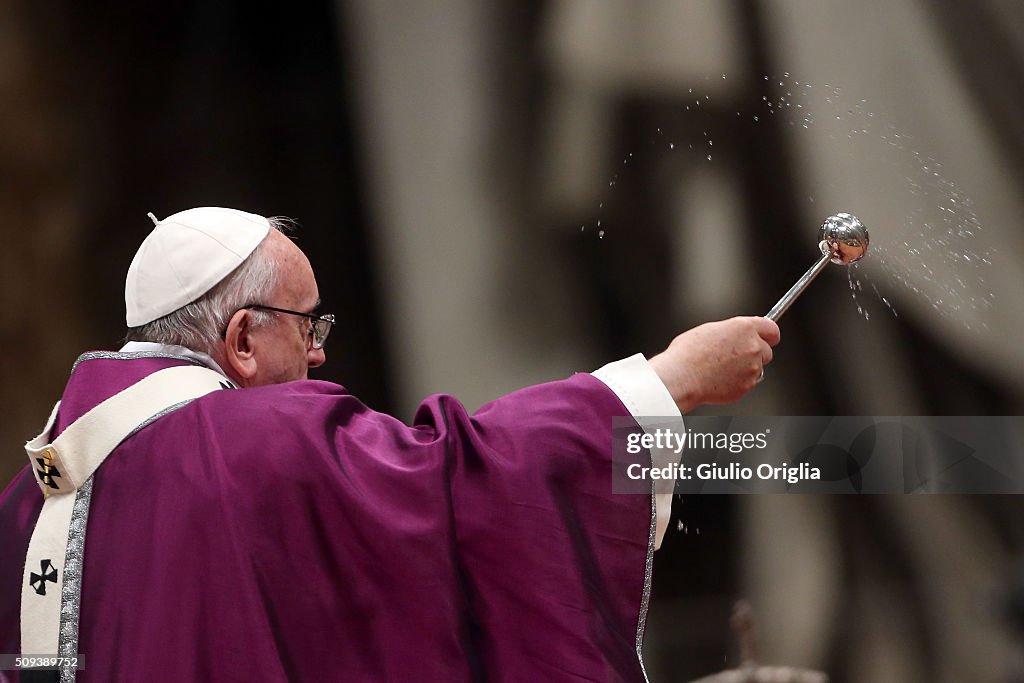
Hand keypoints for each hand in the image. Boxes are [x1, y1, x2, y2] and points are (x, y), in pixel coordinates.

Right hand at [648, 317, 780, 412]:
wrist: (683, 377)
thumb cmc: (688, 354)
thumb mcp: (710, 330)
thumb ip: (731, 332)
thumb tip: (736, 336)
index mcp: (743, 328)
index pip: (771, 329)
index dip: (769, 334)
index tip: (768, 338)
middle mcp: (753, 346)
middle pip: (767, 350)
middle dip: (755, 354)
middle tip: (736, 357)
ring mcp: (753, 367)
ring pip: (757, 368)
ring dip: (746, 369)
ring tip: (722, 369)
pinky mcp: (748, 385)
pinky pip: (748, 382)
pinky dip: (738, 382)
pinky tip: (721, 379)